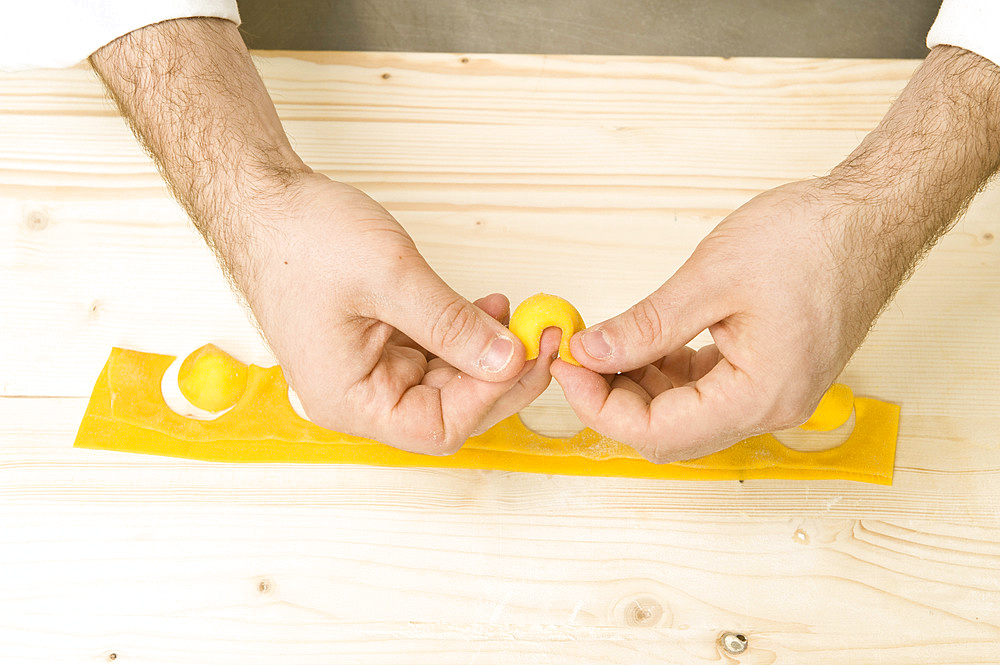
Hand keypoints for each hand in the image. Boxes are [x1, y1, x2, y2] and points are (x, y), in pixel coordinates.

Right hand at [236, 172, 557, 452]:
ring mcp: (367, 371)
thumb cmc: (302, 239)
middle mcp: (358, 396)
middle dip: (498, 374)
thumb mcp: (390, 277)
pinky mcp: (375, 346)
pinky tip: (486, 309)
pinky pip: (431, 355)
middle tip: (540, 336)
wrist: (262, 202)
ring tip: (514, 315)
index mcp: (349, 399)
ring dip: (485, 353)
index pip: (437, 426)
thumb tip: (508, 360)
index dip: (490, 395)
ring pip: (445, 382)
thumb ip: (452, 325)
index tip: (529, 355)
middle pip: (447, 409)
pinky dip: (463, 335)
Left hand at [551, 178, 893, 462]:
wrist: (872, 216)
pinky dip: (666, 372)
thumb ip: (645, 326)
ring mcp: (772, 394)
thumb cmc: (812, 239)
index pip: (659, 432)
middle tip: (579, 357)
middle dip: (614, 400)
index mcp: (761, 396)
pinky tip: (644, 341)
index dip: (601, 406)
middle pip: (669, 432)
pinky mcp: (768, 373)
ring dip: (637, 385)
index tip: (569, 368)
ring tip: (605, 342)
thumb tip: (591, 353)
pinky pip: (705, 391)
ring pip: (684, 414)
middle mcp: (770, 409)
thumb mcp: (712, 278)